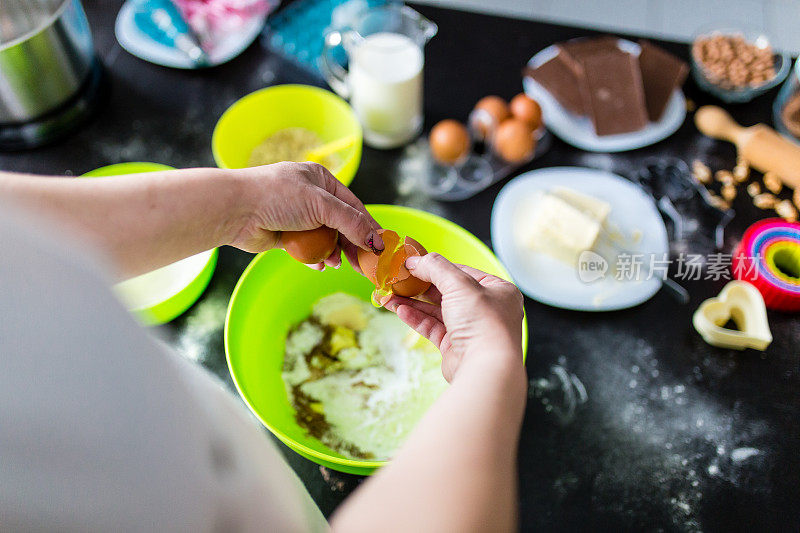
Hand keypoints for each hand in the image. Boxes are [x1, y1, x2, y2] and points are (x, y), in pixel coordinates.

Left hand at [229, 162, 383, 268]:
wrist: (235, 210)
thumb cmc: (277, 196)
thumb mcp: (321, 205)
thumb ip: (351, 223)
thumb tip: (376, 241)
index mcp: (321, 180)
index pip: (353, 205)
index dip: (368, 226)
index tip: (381, 247)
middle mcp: (310, 196)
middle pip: (340, 224)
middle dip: (352, 244)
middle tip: (363, 265)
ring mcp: (296, 216)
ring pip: (324, 238)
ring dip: (332, 252)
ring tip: (336, 264)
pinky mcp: (284, 234)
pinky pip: (306, 248)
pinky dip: (314, 258)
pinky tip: (319, 266)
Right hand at [384, 253, 524, 381]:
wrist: (484, 368)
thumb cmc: (484, 323)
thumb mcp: (459, 284)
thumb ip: (435, 268)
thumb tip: (415, 260)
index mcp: (497, 290)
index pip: (463, 272)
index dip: (436, 267)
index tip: (413, 263)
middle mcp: (486, 309)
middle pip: (447, 291)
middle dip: (420, 286)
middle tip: (399, 279)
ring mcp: (470, 329)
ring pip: (437, 310)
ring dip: (413, 302)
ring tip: (391, 295)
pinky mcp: (455, 346)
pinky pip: (433, 327)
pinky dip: (416, 318)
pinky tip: (400, 310)